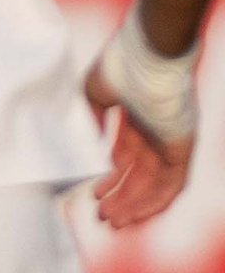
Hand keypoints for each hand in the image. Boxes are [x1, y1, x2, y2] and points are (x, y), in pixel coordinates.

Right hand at [86, 60, 197, 230]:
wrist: (150, 51)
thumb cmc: (121, 64)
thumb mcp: (93, 92)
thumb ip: (92, 120)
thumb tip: (90, 145)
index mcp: (138, 119)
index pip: (127, 156)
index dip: (110, 178)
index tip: (92, 194)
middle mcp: (157, 133)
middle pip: (140, 174)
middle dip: (120, 197)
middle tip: (100, 215)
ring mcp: (171, 141)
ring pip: (155, 184)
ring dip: (133, 204)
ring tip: (110, 220)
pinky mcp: (182, 147)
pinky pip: (173, 184)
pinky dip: (155, 202)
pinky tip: (135, 215)